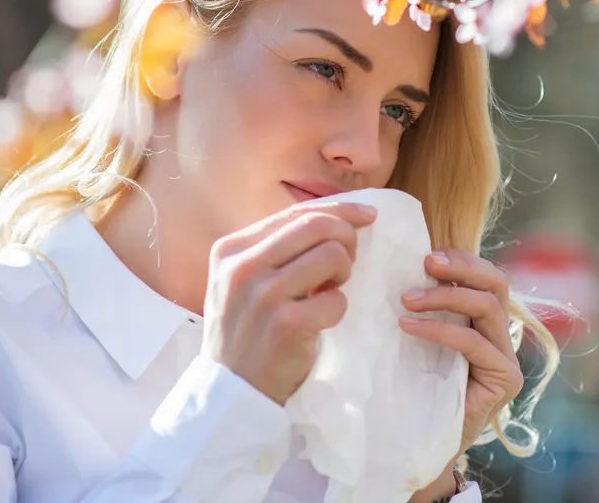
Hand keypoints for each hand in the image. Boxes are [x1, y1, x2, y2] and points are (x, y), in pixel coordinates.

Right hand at [201, 201, 377, 405]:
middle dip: (347, 238)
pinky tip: (320, 321)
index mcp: (231, 249)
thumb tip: (335, 218)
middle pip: (317, 225)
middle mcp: (243, 266)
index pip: (295, 212)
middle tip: (346, 264)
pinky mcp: (286, 325)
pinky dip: (338, 309)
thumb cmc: (245, 330)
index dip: (339, 209)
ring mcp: (263, 295)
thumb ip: (275, 249)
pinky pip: (337, 300)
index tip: (368, 215)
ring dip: (343, 273)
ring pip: (332, 255)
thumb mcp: (241, 280)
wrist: (232, 390)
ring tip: (328, 291)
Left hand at [399, 249, 524, 486]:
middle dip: (462, 267)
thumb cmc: (413, 387)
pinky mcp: (505, 380)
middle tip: (425, 263)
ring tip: (406, 300)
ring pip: (488, 307)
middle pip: (497, 283)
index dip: (462, 260)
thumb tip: (397, 266)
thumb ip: (423, 308)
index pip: (487, 277)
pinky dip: (440, 328)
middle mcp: (502, 337)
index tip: (427, 254)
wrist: (418, 441)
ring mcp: (507, 359)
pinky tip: (409, 326)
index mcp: (486, 322)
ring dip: (444, 297)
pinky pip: (474, 342)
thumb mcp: (418, 339)